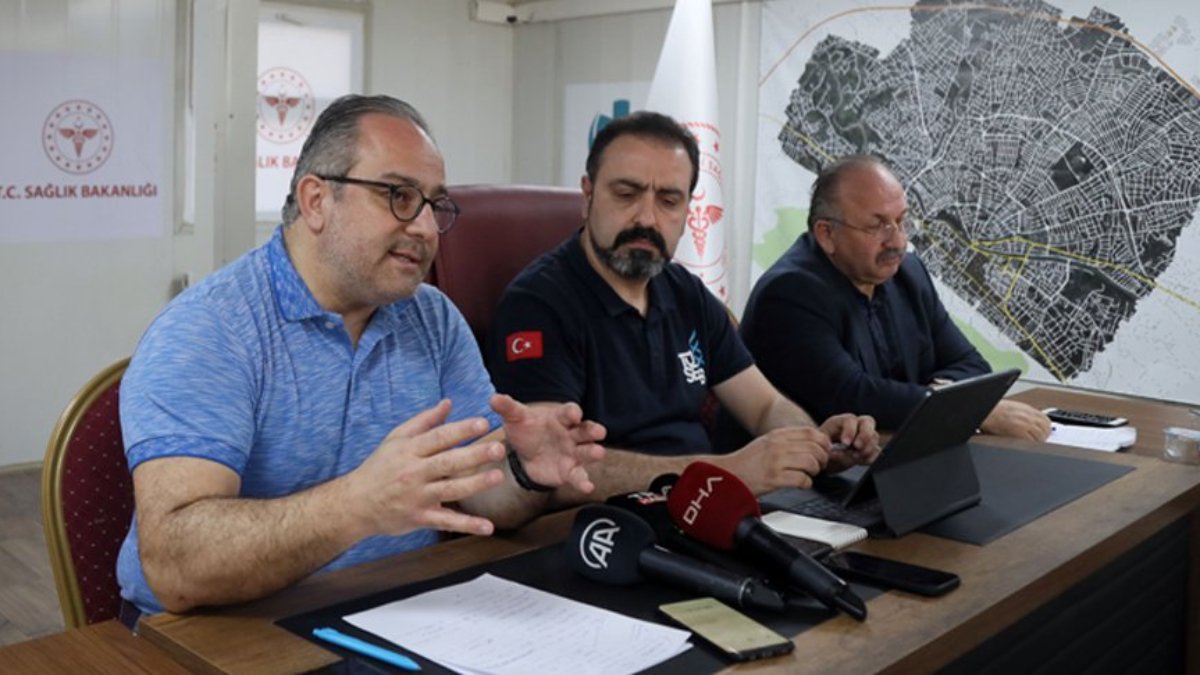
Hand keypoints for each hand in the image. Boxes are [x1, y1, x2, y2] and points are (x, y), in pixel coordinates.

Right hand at [345, 400, 508, 537]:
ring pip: (451, 489)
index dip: (462, 430)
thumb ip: (424, 421)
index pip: (439, 437)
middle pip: (448, 462)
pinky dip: (467, 525)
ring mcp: (418, 497)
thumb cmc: (379, 468)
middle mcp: (414, 472)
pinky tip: (487, 527)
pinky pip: (446, 521)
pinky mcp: (420, 518)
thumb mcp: (396, 439)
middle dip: (474, 455)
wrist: (354, 504)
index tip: (484, 423)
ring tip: (498, 477)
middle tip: (499, 448)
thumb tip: (448, 403)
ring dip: (476, 484)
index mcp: (410, 450)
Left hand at [493, 395, 606, 493]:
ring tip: (598, 453)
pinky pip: (579, 476)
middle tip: (599, 431)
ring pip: (587, 452)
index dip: (572, 412)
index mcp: (560, 418)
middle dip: (593, 430)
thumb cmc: (527, 430)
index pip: (569, 412)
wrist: (526, 453)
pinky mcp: (570, 471)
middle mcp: (571, 434)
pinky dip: (584, 482)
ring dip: (594, 452)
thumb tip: (494, 398)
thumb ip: (508, 408)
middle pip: (585, 430)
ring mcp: (573, 453)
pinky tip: (588, 487)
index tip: (574, 414)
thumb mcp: (516, 418)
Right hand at [712, 426, 833, 493]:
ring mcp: (776, 461)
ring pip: (811, 462)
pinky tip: (801, 484)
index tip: (824, 451)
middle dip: (822, 459)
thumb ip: (788, 440)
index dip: (823, 443)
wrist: (730, 474)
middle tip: (819, 466)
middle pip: (815, 448)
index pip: (811, 433)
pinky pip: (802, 479)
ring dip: (815, 471)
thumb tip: (813, 444)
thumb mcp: (767, 442)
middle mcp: (778, 446)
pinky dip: (806, 483)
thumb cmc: (748, 462)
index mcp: (777, 435)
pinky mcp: (774, 478)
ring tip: (809, 475)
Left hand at [819, 413, 880, 472]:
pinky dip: (870, 457)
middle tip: (857, 447)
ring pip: (874, 436)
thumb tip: (836, 453)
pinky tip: (861, 461)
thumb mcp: (819, 448)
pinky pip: (876, 451)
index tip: (845, 443)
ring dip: (866, 448)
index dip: (850, 430)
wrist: (821, 460)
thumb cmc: (818, 450)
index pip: (850, 420)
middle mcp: (853, 426)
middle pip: (867, 422)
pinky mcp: (868, 448)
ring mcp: (862, 436)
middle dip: (864, 436)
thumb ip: (827, 449)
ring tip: (855, 457)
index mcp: (839, 422)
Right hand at [981, 399, 1050, 440]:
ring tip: (1030, 443)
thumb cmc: (992, 410)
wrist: (985, 412)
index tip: (1042, 433)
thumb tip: (1031, 422)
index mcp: (1026, 409)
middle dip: (1043, 435)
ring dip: (1037, 441)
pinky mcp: (1019, 432)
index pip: (1046, 420)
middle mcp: (1027, 415)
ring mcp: (1024, 424)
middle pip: (1046, 429)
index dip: (1045, 429)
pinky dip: (1030, 444)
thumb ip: (1024, 414)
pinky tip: (1024, 444)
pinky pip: (1032, 441)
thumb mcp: (1012, 408)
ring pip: (1041, 436)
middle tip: (1038, 440)